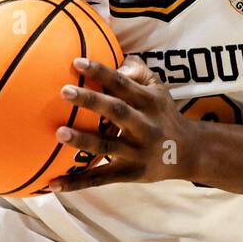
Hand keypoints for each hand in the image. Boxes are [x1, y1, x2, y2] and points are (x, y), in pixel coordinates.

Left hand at [46, 56, 194, 191]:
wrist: (189, 152)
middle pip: (117, 111)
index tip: (76, 62)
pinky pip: (101, 178)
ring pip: (108, 145)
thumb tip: (117, 58)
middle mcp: (145, 125)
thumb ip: (139, 73)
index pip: (124, 84)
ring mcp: (137, 151)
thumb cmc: (164, 115)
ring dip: (83, 140)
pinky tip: (53, 183)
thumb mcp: (159, 90)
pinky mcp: (131, 173)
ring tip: (59, 132)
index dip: (101, 72)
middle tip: (64, 91)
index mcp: (149, 101)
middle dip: (91, 100)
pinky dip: (78, 182)